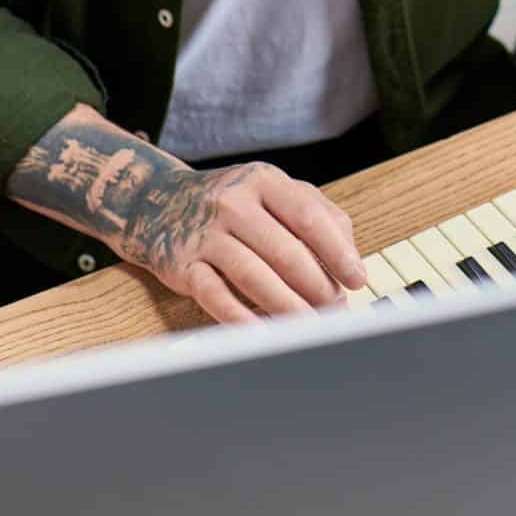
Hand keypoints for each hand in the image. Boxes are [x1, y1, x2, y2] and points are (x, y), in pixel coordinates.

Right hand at [112, 160, 367, 325]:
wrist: (158, 203)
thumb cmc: (232, 203)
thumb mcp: (272, 191)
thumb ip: (316, 212)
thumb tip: (349, 254)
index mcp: (262, 180)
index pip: (308, 217)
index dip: (337, 252)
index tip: (356, 278)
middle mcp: (232, 203)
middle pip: (285, 252)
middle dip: (317, 287)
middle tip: (335, 309)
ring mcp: (204, 234)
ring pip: (254, 276)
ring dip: (288, 307)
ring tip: (310, 328)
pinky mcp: (183, 265)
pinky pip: (217, 297)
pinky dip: (243, 320)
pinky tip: (265, 335)